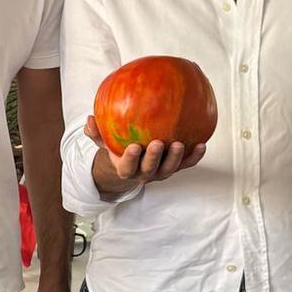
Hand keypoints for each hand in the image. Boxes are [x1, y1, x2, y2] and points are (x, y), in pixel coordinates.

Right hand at [87, 116, 205, 197]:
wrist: (133, 162)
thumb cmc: (117, 149)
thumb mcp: (103, 142)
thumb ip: (96, 133)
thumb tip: (89, 118)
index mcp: (127, 169)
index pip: (128, 168)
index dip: (131, 160)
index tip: (133, 147)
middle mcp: (145, 173)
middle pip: (150, 170)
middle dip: (155, 158)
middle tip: (158, 143)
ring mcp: (161, 172)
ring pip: (169, 169)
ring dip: (176, 158)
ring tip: (180, 144)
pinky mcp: (175, 167)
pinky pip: (186, 164)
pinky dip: (195, 157)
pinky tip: (202, 144)